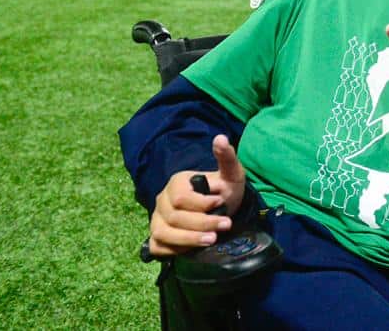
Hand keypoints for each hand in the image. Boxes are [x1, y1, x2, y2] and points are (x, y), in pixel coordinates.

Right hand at [148, 135, 247, 256]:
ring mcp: (158, 220)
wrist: (222, 210)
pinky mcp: (158, 237)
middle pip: (175, 217)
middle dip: (202, 223)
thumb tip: (220, 138)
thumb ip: (226, 158)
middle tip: (225, 225)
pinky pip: (158, 247)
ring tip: (212, 240)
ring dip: (189, 240)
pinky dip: (173, 250)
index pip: (181, 198)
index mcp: (177, 183)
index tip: (220, 202)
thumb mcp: (231, 174)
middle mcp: (163, 201)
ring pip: (164, 234)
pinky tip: (193, 249)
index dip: (202, 203)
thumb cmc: (224, 190)